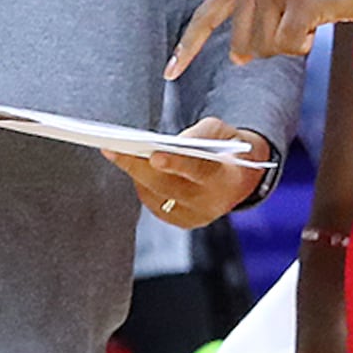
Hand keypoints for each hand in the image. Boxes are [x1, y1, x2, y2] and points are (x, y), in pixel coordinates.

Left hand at [104, 117, 270, 228]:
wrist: (241, 178)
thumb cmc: (228, 148)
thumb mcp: (224, 132)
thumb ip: (200, 133)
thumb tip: (168, 143)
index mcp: (228, 178)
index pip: (200, 170)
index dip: (177, 163)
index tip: (154, 155)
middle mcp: (211, 203)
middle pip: (167, 185)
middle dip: (137, 165)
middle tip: (111, 148)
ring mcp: (195, 216)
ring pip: (155, 195)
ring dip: (135, 173)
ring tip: (116, 152)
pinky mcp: (181, 221)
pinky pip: (154, 202)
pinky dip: (142, 183)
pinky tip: (132, 166)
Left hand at [168, 0, 352, 71]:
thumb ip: (255, 18)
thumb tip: (238, 57)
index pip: (206, 16)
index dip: (188, 48)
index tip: (170, 73)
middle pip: (242, 45)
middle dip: (269, 47)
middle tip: (297, 23)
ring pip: (266, 49)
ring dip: (290, 44)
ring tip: (311, 16)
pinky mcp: (300, 1)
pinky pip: (290, 47)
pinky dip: (305, 44)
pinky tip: (320, 21)